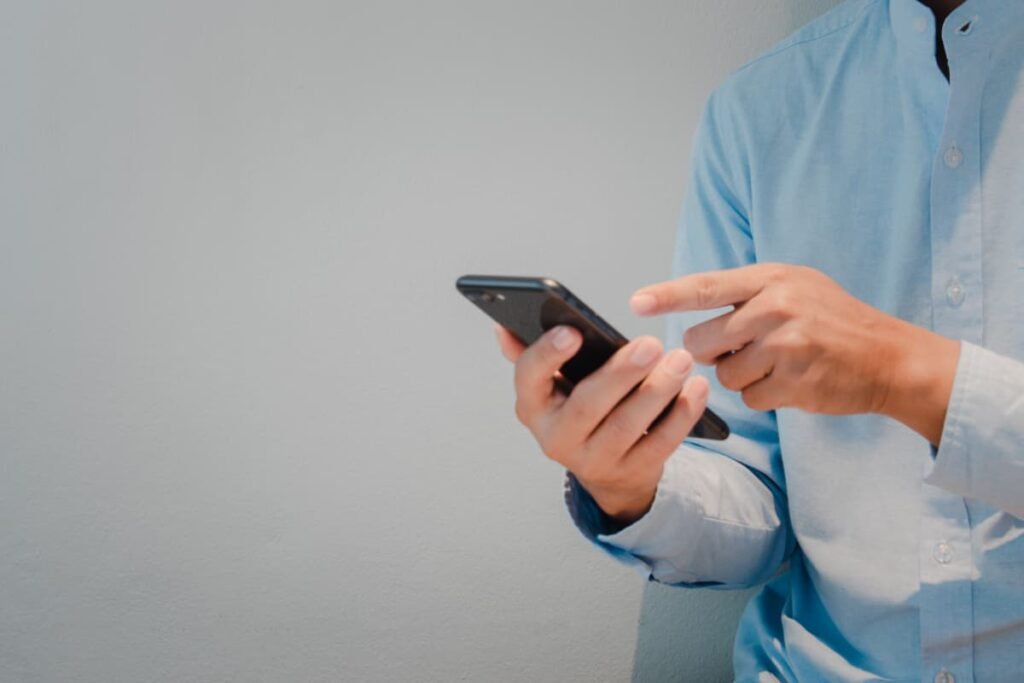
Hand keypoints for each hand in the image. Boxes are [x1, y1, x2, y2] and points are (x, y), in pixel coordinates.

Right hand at [494, 324, 708, 523]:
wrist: (607, 469)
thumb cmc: (579, 408)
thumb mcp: (552, 385)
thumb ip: (533, 354)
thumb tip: (503, 327)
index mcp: (532, 406)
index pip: (530, 379)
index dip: (548, 356)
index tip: (572, 331)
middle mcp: (556, 437)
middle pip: (588, 405)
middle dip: (621, 373)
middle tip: (651, 343)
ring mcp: (594, 460)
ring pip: (627, 425)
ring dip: (657, 390)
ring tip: (680, 360)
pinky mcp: (631, 472)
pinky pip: (659, 443)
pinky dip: (681, 415)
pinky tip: (696, 388)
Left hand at [630, 263, 959, 444]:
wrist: (890, 357)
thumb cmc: (833, 321)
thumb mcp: (795, 287)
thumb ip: (746, 296)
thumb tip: (690, 320)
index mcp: (772, 279)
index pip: (706, 286)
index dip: (667, 295)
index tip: (635, 302)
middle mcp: (777, 307)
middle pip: (702, 341)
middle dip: (712, 351)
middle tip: (743, 347)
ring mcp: (787, 346)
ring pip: (723, 373)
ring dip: (741, 375)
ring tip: (777, 363)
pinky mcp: (796, 382)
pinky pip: (749, 397)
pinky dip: (763, 396)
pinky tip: (790, 382)